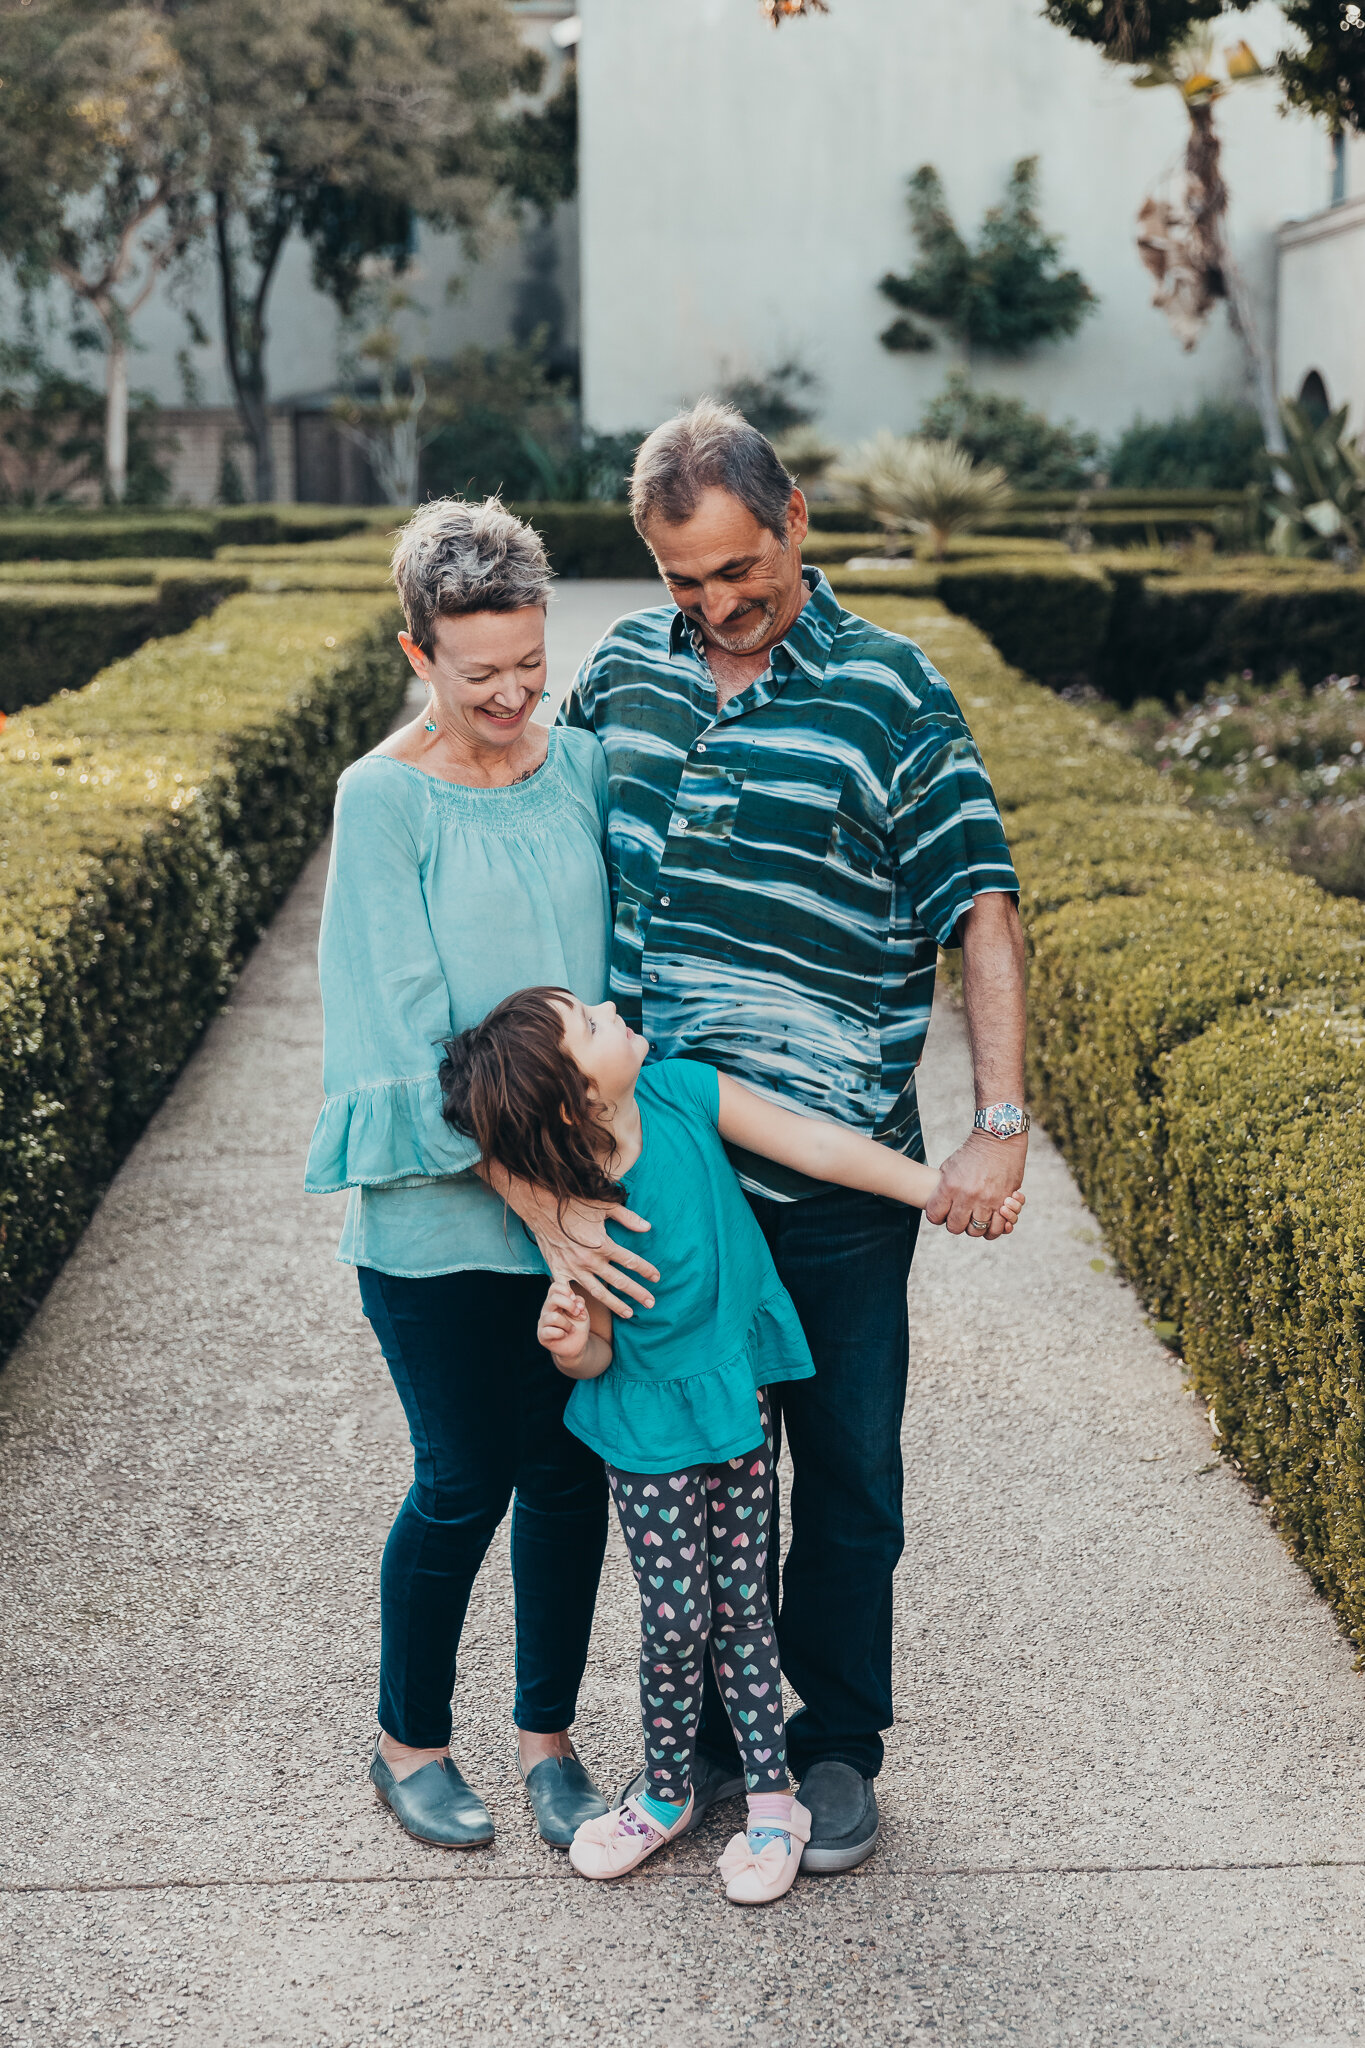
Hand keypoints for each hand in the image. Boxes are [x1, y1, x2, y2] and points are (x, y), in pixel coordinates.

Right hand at [529, 1198, 657, 1317]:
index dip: (646, 1270)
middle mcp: (590, 1260)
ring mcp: (574, 1268)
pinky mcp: (558, 1271)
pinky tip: (585, 1313)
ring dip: (615, 1304)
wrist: (542, 1207)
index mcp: (603, 1244)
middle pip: (619, 1281)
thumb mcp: (604, 1206)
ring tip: (629, 1314)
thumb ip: (627, 1218)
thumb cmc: (574, 1204)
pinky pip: (568, 1292)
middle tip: (651, 1303)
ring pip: (598, 1292)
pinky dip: (576, 1303)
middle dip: (637, 1293)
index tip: (656, 1277)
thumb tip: (648, 1228)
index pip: (631, 1261)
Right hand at [537, 1280, 590, 1365]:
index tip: (575, 1300)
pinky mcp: (542, 1335)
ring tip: (572, 1329)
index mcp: (555, 1300)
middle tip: (577, 1313)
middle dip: (570, 1306)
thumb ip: (579, 1302)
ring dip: (568, 1324)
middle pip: (554, 1299)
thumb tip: (575, 1300)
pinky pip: (550, 1331)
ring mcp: (543, 1322)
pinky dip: (562, 1334)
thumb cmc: (578, 1324)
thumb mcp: (582, 1310)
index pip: (555, 1287)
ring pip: (554, 1317)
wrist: (577, 1344)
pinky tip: (564, 1335)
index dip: (566, 1290)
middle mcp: (547, 1309)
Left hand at [925, 1129, 1027, 1239]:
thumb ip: (943, 1187)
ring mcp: (987, 1200)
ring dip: (975, 1226)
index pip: (935, 1216)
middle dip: (955, 1224)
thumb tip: (938, 1205)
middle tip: (960, 1216)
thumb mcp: (949, 1166)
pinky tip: (992, 1218)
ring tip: (976, 1217)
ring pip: (977, 1231)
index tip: (942, 1212)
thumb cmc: (972, 1152)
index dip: (937, 1216)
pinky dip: (995, 1227)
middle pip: (955, 1227)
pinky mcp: (1004, 1201)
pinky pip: (999, 1227)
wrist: (998, 1139)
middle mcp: (967, 1196)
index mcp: (950, 1186)